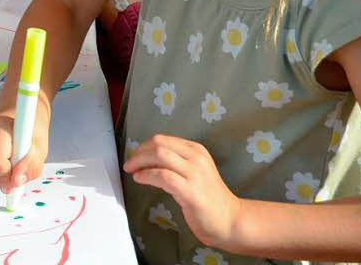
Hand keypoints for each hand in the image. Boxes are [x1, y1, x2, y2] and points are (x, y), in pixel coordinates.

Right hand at [0, 109, 49, 194]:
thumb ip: (31, 166)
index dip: (7, 175)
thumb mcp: (40, 149)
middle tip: (16, 169)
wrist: (19, 119)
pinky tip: (0, 162)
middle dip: (3, 179)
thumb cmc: (29, 133)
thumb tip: (16, 181)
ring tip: (9, 164)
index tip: (18, 173)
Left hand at [123, 134, 242, 247]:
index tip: (134, 155)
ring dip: (139, 162)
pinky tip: (140, 179)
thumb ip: (175, 162)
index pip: (162, 139)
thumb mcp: (193, 171)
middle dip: (138, 152)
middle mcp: (196, 158)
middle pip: (158, 144)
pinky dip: (147, 175)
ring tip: (131, 170)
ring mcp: (195, 174)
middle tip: (129, 163)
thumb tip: (145, 157)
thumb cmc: (208, 198)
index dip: (143, 146)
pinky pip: (163, 176)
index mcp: (196, 150)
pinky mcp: (191, 191)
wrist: (230, 221)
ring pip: (159, 156)